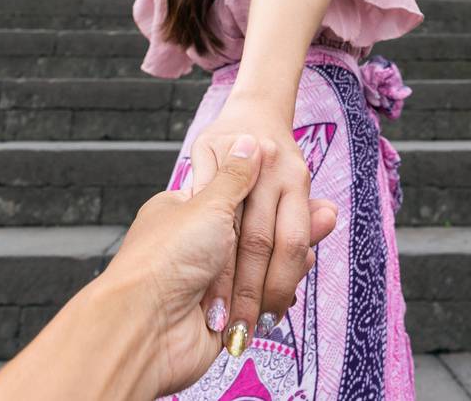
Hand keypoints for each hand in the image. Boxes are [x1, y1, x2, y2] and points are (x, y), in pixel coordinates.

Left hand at [97, 133, 334, 395]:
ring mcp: (213, 282)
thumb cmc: (165, 258)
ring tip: (310, 251)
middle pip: (257, 235)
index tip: (297, 190)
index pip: (239, 201)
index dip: (268, 198)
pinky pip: (263, 298)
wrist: (146, 325)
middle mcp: (199, 245)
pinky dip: (282, 288)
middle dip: (287, 231)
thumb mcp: (205, 205)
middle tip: (324, 218)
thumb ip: (236, 178)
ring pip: (264, 266)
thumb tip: (251, 144)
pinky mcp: (228, 315)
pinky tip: (299, 275)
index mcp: (187, 211)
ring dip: (288, 262)